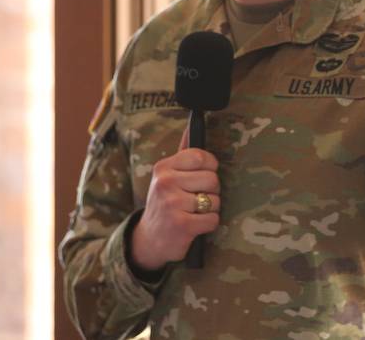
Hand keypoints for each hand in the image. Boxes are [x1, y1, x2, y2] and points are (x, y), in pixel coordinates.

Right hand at [131, 128, 220, 271]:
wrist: (149, 239)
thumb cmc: (165, 202)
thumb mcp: (166, 176)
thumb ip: (182, 153)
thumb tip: (191, 126)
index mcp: (164, 167)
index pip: (201, 157)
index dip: (210, 167)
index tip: (203, 175)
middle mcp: (166, 183)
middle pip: (212, 179)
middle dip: (212, 191)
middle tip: (198, 198)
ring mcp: (173, 204)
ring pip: (215, 200)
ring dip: (211, 209)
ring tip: (194, 212)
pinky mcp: (182, 225)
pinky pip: (212, 219)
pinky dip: (209, 224)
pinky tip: (195, 225)